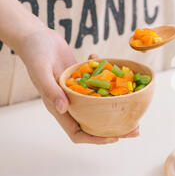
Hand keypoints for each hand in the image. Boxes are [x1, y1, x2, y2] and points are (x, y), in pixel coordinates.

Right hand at [18, 27, 138, 143]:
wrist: (36, 36)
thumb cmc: (34, 53)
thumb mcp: (41, 71)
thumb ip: (51, 91)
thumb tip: (64, 109)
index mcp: (58, 107)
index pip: (77, 133)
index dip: (96, 139)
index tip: (115, 138)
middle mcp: (70, 103)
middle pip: (95, 123)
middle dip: (115, 128)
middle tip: (136, 127)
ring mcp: (78, 92)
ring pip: (101, 107)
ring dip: (118, 108)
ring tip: (138, 107)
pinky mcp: (83, 80)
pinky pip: (100, 86)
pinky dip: (110, 81)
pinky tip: (116, 70)